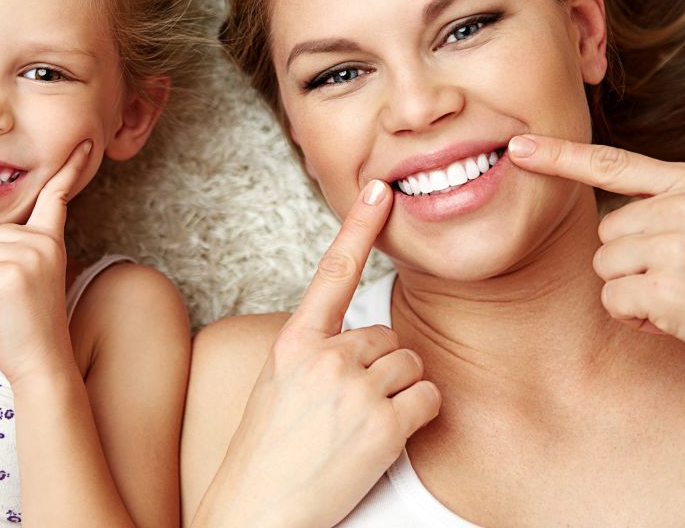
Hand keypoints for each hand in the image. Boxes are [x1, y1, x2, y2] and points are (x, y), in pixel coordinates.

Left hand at [0, 140, 92, 385]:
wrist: (40, 363)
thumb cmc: (26, 327)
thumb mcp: (28, 279)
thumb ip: (19, 250)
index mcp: (50, 240)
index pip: (56, 196)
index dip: (68, 168)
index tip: (82, 143)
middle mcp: (45, 242)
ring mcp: (32, 255)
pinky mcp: (14, 272)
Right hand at [199, 180, 440, 527]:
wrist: (256, 511)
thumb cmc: (266, 453)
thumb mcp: (277, 386)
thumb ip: (316, 353)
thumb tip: (364, 340)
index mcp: (294, 343)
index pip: (332, 272)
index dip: (359, 227)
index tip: (381, 190)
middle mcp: (325, 358)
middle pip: (388, 336)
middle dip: (382, 367)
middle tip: (351, 406)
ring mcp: (354, 391)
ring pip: (411, 365)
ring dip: (400, 392)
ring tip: (361, 425)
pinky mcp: (383, 427)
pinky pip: (428, 400)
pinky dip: (418, 417)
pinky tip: (385, 438)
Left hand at [508, 134, 684, 389]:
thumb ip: (670, 205)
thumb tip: (613, 213)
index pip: (612, 163)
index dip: (559, 156)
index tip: (519, 148)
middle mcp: (683, 206)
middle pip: (604, 231)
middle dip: (630, 262)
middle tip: (682, 278)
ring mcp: (675, 246)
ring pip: (605, 266)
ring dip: (633, 291)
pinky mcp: (667, 289)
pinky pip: (614, 300)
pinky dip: (637, 317)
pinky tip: (680, 319)